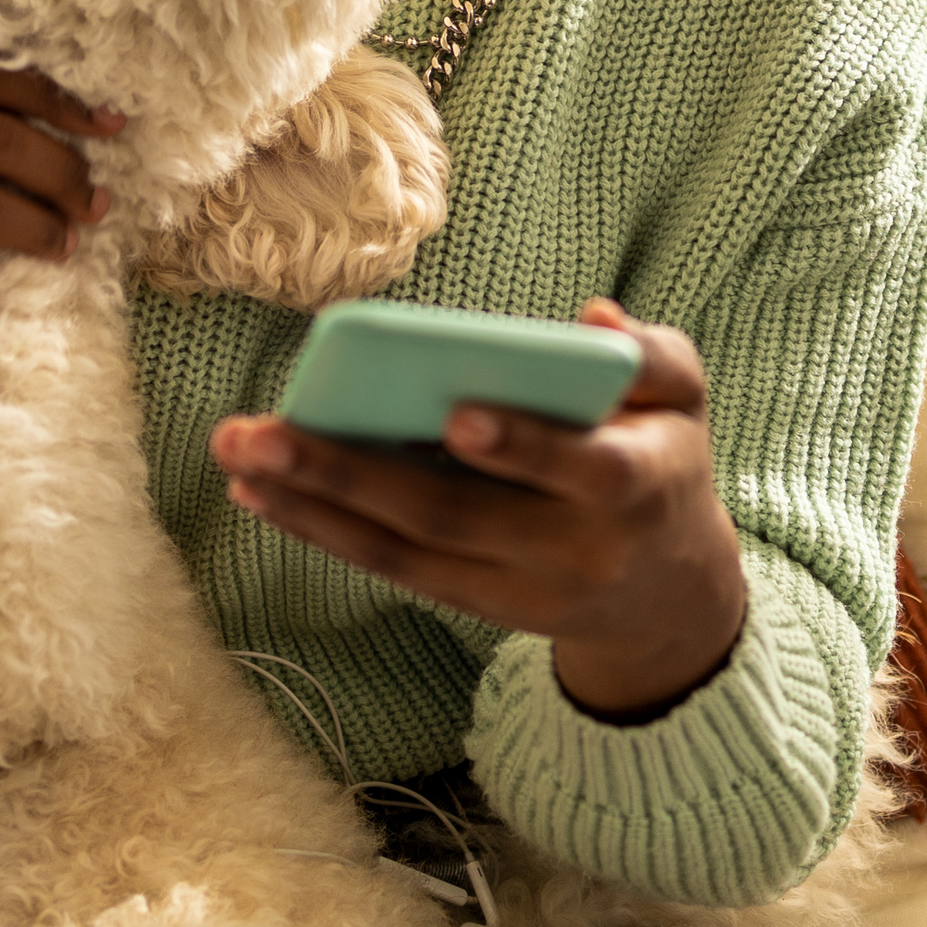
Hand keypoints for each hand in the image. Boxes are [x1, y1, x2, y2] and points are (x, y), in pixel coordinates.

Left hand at [208, 300, 749, 722]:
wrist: (667, 596)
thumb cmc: (662, 460)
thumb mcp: (686, 400)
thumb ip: (656, 355)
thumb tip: (595, 320)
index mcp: (636, 483)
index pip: (583, 467)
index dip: (522, 445)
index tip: (456, 415)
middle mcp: (573, 549)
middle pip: (456, 513)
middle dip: (352, 472)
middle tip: (264, 435)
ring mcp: (520, 588)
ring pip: (409, 550)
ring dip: (314, 507)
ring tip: (239, 463)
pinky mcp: (478, 605)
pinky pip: (396, 570)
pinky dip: (327, 533)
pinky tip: (264, 496)